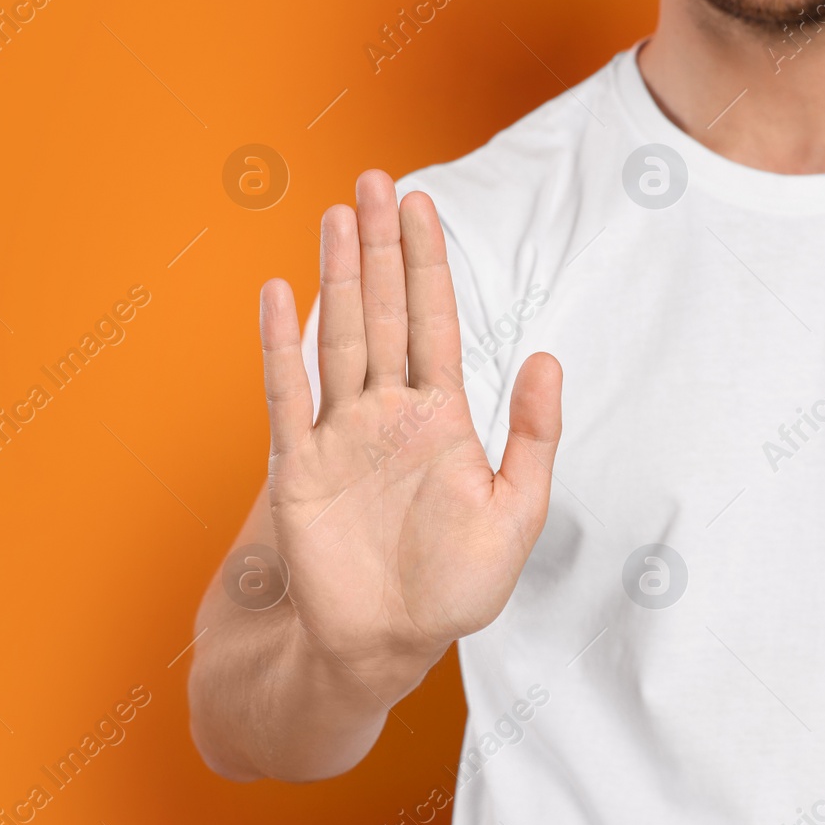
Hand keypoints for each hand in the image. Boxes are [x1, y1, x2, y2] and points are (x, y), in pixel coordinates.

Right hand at [258, 169, 562, 677]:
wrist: (387, 643)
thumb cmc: (455, 587)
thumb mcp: (517, 513)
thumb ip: (534, 437)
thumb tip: (546, 357)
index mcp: (440, 416)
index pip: (434, 321)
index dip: (428, 263)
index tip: (421, 205)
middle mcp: (385, 412)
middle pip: (383, 312)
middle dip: (381, 248)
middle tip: (374, 181)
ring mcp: (339, 434)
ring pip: (338, 338)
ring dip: (337, 278)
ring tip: (336, 218)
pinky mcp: (296, 466)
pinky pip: (287, 395)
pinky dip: (280, 345)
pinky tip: (277, 294)